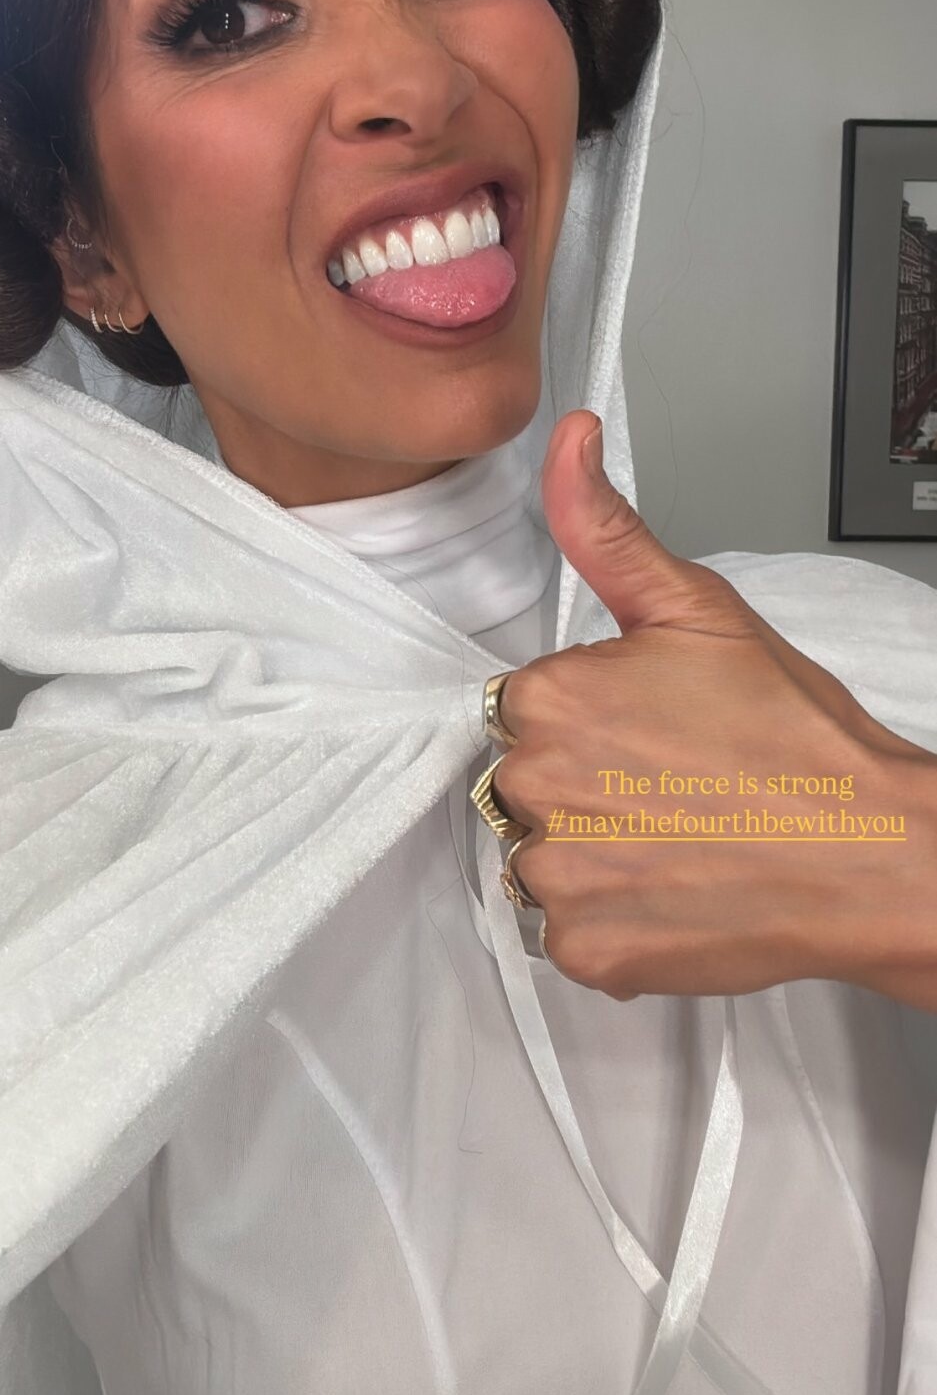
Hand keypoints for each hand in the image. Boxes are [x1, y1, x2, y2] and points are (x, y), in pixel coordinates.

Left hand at [491, 411, 936, 1001]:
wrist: (869, 853)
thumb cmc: (796, 739)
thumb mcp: (699, 610)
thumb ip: (608, 530)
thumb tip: (568, 443)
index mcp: (549, 699)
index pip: (527, 706)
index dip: (593, 715)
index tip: (651, 730)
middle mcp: (533, 789)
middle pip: (525, 781)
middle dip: (585, 781)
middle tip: (675, 784)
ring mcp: (556, 879)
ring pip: (541, 856)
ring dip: (592, 853)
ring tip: (678, 839)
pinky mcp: (585, 951)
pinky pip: (566, 931)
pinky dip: (612, 918)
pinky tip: (673, 890)